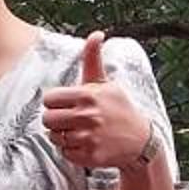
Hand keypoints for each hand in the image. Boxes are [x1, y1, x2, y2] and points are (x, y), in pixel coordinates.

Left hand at [42, 30, 152, 177]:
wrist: (140, 140)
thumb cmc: (118, 107)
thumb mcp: (105, 83)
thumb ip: (93, 59)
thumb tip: (96, 33)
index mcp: (87, 96)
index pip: (49, 99)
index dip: (56, 102)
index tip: (66, 104)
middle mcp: (87, 116)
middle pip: (47, 119)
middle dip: (55, 119)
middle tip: (69, 119)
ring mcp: (89, 138)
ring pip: (54, 137)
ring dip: (63, 136)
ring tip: (79, 131)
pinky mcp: (91, 156)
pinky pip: (65, 153)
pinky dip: (72, 150)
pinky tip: (86, 144)